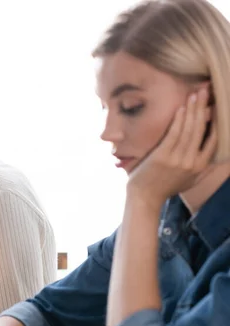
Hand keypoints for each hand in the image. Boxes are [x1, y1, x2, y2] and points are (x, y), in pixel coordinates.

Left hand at [127, 87, 216, 208]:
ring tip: (196, 94)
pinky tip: (182, 107)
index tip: (217, 106)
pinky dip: (179, 119)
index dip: (217, 121)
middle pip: (202, 129)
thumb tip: (217, 156)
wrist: (144, 198)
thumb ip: (203, 168)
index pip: (214, 140)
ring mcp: (177, 158)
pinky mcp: (163, 156)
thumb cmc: (165, 188)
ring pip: (189, 129)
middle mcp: (192, 162)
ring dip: (193, 109)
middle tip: (207, 91)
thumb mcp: (190, 181)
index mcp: (200, 167)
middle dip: (204, 108)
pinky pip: (174, 133)